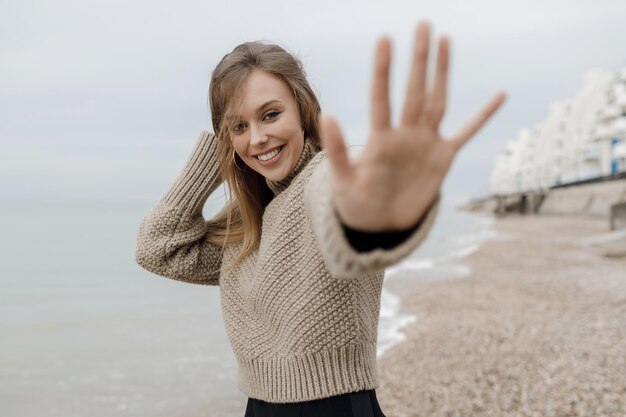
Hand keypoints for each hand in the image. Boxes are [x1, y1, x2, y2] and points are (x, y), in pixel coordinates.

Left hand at [320, 22, 506, 231]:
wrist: (379, 224)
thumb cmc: (356, 202)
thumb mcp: (343, 181)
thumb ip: (338, 151)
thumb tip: (327, 114)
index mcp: (381, 141)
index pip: (382, 99)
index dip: (384, 71)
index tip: (385, 39)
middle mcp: (405, 135)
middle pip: (414, 91)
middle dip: (419, 60)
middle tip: (422, 25)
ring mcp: (425, 144)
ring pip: (437, 101)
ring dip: (441, 73)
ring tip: (444, 41)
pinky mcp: (443, 158)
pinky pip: (467, 133)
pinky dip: (483, 116)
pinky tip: (499, 95)